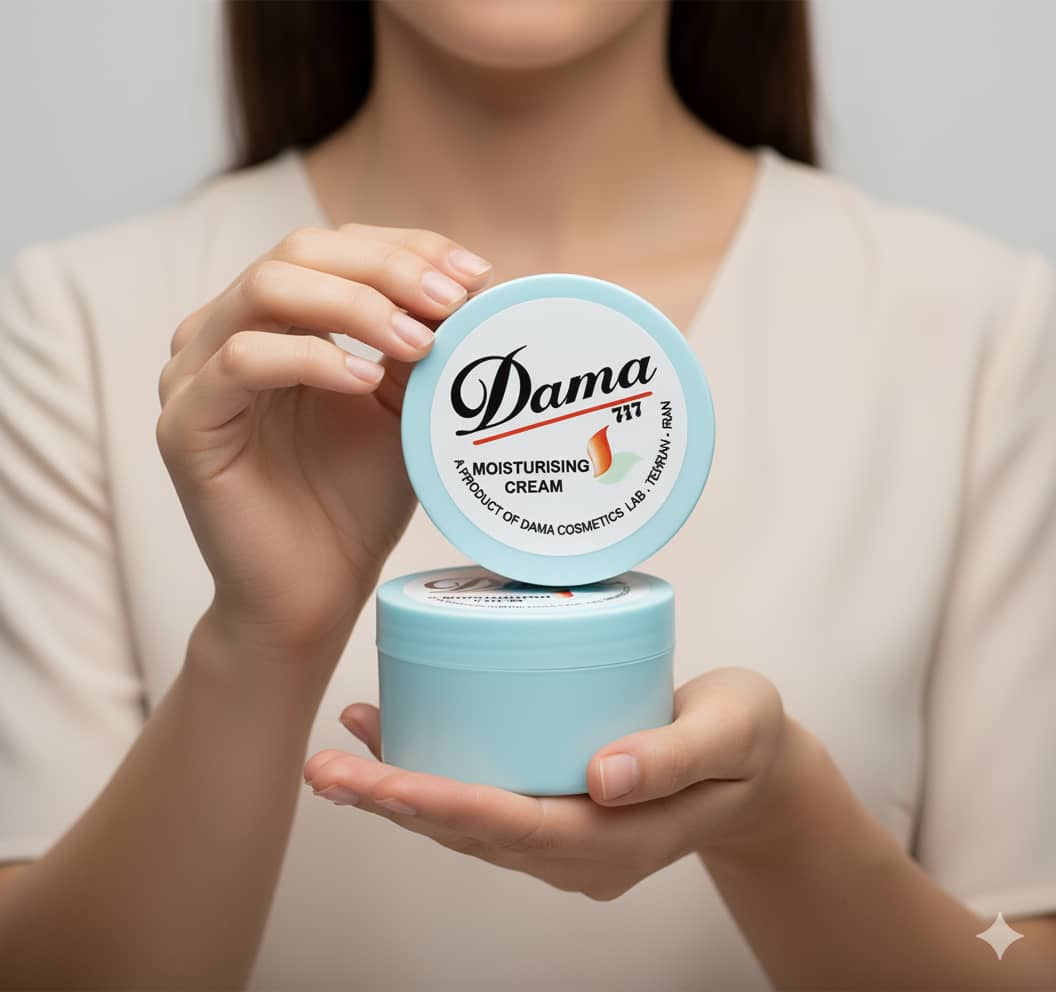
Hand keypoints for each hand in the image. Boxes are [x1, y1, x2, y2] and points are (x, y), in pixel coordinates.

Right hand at [157, 225, 491, 661]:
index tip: (474, 274)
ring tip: (420, 343)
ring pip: (266, 290)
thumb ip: (420, 343)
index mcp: (277, 319)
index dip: (406, 248)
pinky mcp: (185, 424)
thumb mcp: (402, 405)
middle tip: (452, 302)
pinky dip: (310, 360)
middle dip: (387, 268)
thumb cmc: (357, 497)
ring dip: (355, 305)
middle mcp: (227, 331)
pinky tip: (364, 382)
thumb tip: (476, 283)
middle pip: (299, 251)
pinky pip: (240, 362)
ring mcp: (196, 373)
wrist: (316, 588)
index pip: (336, 246)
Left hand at [305, 668, 812, 899]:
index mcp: (620, 841)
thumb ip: (676, 755)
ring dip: (401, 793)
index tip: (383, 782)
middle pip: (474, 834)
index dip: (445, 806)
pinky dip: (434, 776)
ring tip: (340, 755)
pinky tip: (395, 738)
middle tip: (327, 769)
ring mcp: (566, 840)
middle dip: (396, 803)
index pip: (517, 829)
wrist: (755, 766)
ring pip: (468, 825)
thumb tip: (604, 775)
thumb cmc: (746, 741)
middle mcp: (580, 853)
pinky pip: (484, 803)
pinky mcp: (557, 813)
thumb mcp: (732, 733)